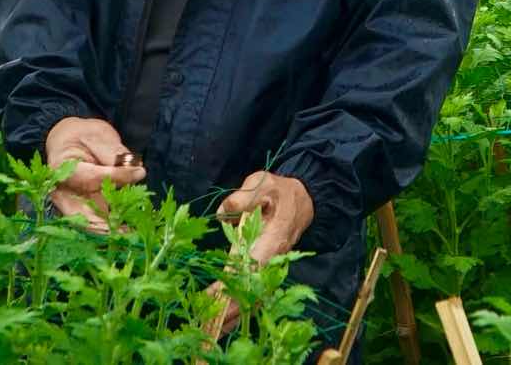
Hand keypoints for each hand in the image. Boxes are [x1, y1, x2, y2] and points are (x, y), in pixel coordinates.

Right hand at [44, 116, 145, 232]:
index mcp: (60, 168)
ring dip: (111, 231)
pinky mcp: (84, 209)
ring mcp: (72, 203)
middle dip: (106, 225)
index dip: (116, 176)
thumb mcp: (96, 135)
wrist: (68, 141)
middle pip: (82, 213)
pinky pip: (97, 222)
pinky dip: (113, 228)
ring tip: (133, 235)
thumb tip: (136, 172)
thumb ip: (113, 152)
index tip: (139, 172)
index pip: (90, 177)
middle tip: (129, 232)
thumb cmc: (81, 136)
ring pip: (90, 223)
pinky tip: (131, 233)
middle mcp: (63, 191)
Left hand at [205, 171, 314, 334]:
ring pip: (255, 296)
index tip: (217, 294)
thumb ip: (243, 196)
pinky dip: (239, 307)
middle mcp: (274, 257)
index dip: (237, 281)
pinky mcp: (265, 269)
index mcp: (274, 237)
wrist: (302, 199)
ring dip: (235, 312)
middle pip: (255, 289)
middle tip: (208, 320)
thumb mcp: (262, 183)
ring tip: (211, 327)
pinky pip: (253, 293)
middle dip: (232, 307)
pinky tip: (222, 319)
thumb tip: (223, 213)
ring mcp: (271, 266)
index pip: (255, 265)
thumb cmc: (279, 191)